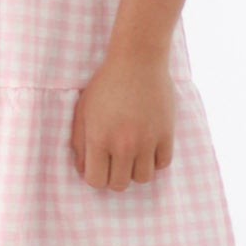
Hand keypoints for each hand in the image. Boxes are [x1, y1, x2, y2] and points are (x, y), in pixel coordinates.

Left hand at [70, 49, 175, 189]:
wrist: (138, 60)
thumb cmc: (106, 83)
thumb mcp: (83, 110)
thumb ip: (79, 142)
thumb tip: (83, 170)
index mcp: (99, 139)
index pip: (96, 181)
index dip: (96, 176)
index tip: (99, 165)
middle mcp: (123, 144)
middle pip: (120, 184)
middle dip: (115, 176)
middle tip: (116, 161)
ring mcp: (147, 141)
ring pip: (143, 178)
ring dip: (136, 170)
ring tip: (133, 154)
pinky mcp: (166, 134)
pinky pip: (163, 164)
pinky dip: (155, 160)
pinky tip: (148, 146)